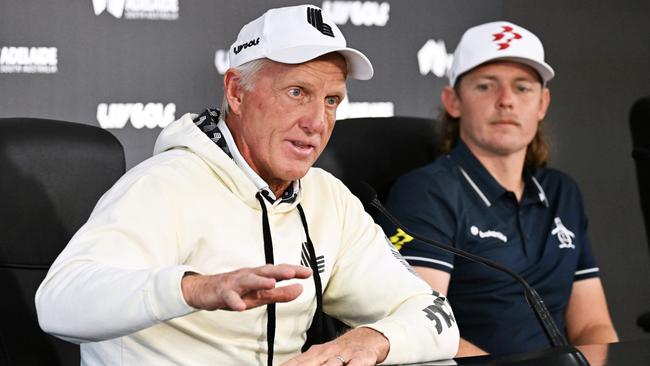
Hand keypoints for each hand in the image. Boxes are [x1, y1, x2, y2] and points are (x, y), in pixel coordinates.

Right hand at [181, 264, 311, 310]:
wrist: (205, 290)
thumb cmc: (236, 291)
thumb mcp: (260, 294)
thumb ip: (280, 293)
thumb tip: (300, 289)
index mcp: (259, 275)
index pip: (279, 270)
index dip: (293, 270)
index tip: (309, 272)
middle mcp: (249, 275)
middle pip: (265, 271)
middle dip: (279, 271)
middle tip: (293, 272)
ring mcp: (235, 283)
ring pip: (248, 280)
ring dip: (260, 281)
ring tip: (271, 283)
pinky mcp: (222, 293)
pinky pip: (229, 297)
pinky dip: (235, 301)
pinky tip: (241, 307)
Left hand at [282, 327, 389, 365]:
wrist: (368, 337)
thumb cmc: (342, 351)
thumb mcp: (321, 355)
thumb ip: (304, 362)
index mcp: (315, 354)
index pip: (296, 364)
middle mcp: (327, 354)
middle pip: (310, 365)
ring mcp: (344, 355)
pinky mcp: (361, 358)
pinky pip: (355, 365)